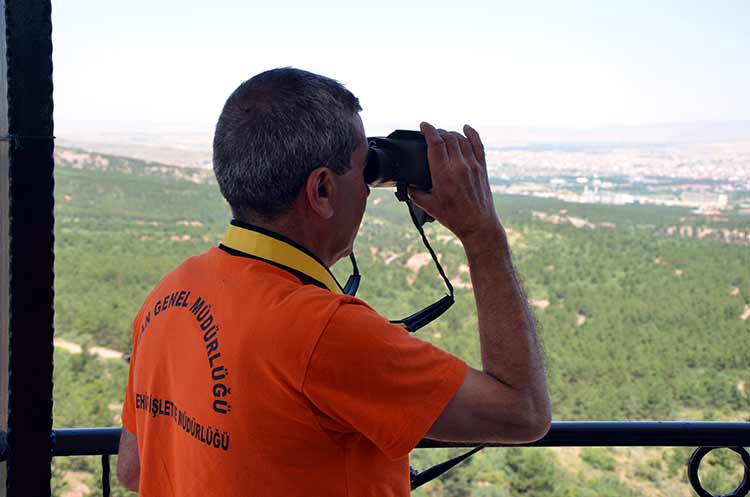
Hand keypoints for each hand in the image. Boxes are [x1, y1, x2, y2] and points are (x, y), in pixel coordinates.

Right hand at [409, 122, 502, 241]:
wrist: (478, 225)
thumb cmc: (453, 217)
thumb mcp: (428, 206)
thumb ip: (415, 193)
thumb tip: (407, 185)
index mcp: (443, 173)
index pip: (435, 143)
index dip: (428, 130)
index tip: (423, 125)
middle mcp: (459, 166)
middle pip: (448, 138)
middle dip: (438, 132)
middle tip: (431, 134)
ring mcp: (472, 165)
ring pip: (461, 139)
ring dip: (451, 133)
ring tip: (444, 134)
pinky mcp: (482, 168)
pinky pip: (478, 145)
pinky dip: (472, 134)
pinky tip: (466, 128)